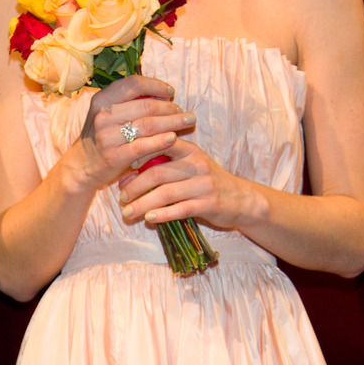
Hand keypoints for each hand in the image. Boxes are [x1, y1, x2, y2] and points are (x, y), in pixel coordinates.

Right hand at [73, 74, 196, 191]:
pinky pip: (143, 146)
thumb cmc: (102, 137)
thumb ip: (128, 102)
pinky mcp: (115, 156)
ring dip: (172, 122)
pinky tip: (173, 138)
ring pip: (148, 125)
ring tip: (187, 122)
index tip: (171, 93)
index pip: (134, 84)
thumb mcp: (107, 114)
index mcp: (102, 99)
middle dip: (170, 108)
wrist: (81, 166)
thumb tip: (162, 94)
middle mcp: (104, 115)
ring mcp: (108, 136)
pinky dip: (161, 141)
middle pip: (146, 106)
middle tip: (184, 112)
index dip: (156, 86)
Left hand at [117, 141, 261, 233]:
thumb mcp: (190, 165)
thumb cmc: (207, 182)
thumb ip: (165, 163)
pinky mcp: (209, 204)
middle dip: (135, 187)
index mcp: (189, 150)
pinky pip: (180, 209)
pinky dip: (162, 215)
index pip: (159, 146)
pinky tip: (149, 219)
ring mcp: (203, 185)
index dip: (138, 156)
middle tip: (122, 198)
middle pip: (158, 173)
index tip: (122, 169)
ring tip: (128, 213)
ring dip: (143, 204)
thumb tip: (130, 169)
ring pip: (166, 194)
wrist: (241, 199)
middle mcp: (196, 164)